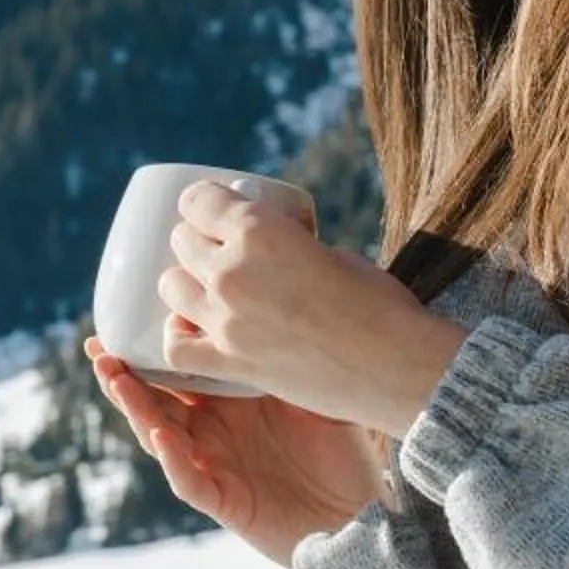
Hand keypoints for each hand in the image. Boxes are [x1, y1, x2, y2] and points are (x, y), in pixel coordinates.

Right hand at [86, 338, 381, 564]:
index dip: (147, 347)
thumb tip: (287, 298)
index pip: (176, 370)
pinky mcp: (224, 502)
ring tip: (116, 380)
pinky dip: (173, 459)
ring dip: (136, 409)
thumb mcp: (317, 392)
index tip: (126, 315)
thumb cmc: (342, 452)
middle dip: (122, 375)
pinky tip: (163, 435)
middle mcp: (211, 431)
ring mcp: (213, 466)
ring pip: (158, 436)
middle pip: (154, 399)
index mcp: (226, 402)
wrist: (362, 512)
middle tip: (98, 348)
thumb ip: (291, 356)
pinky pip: (188, 480)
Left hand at [158, 179, 469, 435]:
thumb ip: (290, 245)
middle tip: (214, 252)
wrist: (398, 367)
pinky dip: (178, 338)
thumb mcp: (332, 250)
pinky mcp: (230, 362)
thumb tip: (277, 248)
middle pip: (182, 241)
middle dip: (195, 241)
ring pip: (171, 287)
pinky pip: (176, 349)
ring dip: (184, 283)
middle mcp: (232, 269)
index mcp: (259, 229)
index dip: (202, 203)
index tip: (209, 210)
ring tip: (204, 289)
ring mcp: (227, 318)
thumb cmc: (380, 304)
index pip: (199, 201)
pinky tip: (191, 332)